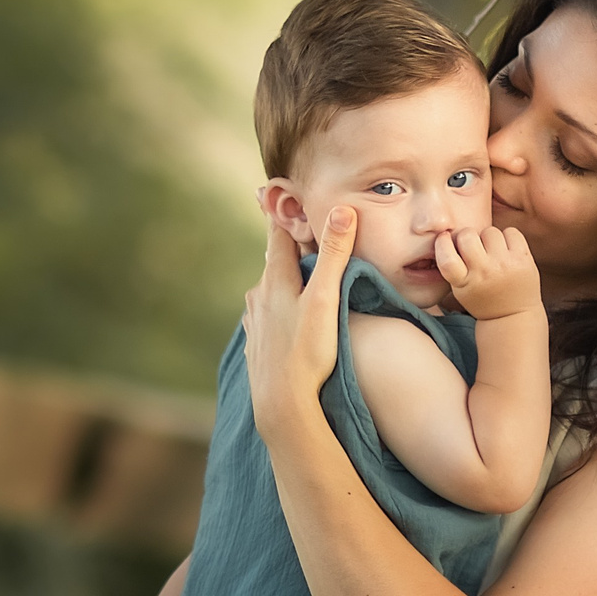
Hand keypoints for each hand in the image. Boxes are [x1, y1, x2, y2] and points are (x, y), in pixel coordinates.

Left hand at [243, 205, 355, 432]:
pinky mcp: (256, 343)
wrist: (281, 402)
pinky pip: (266, 315)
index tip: (281, 193)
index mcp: (275, 279)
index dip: (284, 215)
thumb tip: (342, 210)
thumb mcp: (326, 299)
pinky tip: (286, 316)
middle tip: (300, 233)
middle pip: (276, 263)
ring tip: (298, 274)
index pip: (279, 236)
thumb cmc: (307, 351)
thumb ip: (335, 256)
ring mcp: (254, 321)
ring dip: (284, 280)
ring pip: (269, 290)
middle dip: (289, 249)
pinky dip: (278, 307)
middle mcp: (258, 296)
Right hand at [435, 225, 541, 322]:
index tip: (444, 239)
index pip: (446, 257)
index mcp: (464, 283)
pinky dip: (507, 237)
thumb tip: (448, 232)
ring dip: (488, 238)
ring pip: (489, 231)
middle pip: (467, 236)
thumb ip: (452, 266)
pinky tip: (505, 250)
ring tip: (491, 251)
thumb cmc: (482, 299)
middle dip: (467, 237)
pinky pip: (511, 232)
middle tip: (472, 246)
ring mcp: (505, 264)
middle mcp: (484, 272)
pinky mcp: (523, 258)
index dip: (443, 243)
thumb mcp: (459, 289)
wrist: (513, 315)